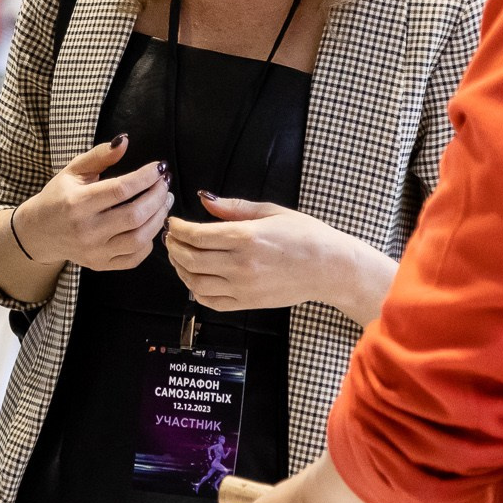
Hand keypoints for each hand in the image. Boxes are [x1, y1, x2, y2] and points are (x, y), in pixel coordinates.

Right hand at [10, 136, 172, 272]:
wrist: (38, 232)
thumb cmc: (58, 197)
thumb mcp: (73, 171)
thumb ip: (99, 155)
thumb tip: (125, 141)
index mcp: (77, 203)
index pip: (121, 189)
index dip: (146, 177)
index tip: (159, 167)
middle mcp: (86, 230)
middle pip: (135, 215)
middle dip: (157, 196)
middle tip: (165, 184)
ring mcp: (94, 251)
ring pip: (139, 239)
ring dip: (158, 218)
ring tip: (164, 202)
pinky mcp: (100, 265)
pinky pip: (134, 258)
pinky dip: (149, 243)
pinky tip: (150, 226)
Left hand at [167, 196, 393, 320]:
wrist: (330, 268)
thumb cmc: (306, 236)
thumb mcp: (271, 211)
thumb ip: (233, 207)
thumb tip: (204, 199)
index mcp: (246, 237)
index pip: (196, 235)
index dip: (178, 229)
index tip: (173, 222)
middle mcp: (241, 265)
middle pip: (190, 259)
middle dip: (174, 246)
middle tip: (172, 237)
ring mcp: (243, 287)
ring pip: (195, 282)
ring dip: (180, 269)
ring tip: (179, 256)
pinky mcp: (247, 303)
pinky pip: (210, 302)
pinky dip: (196, 290)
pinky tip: (195, 278)